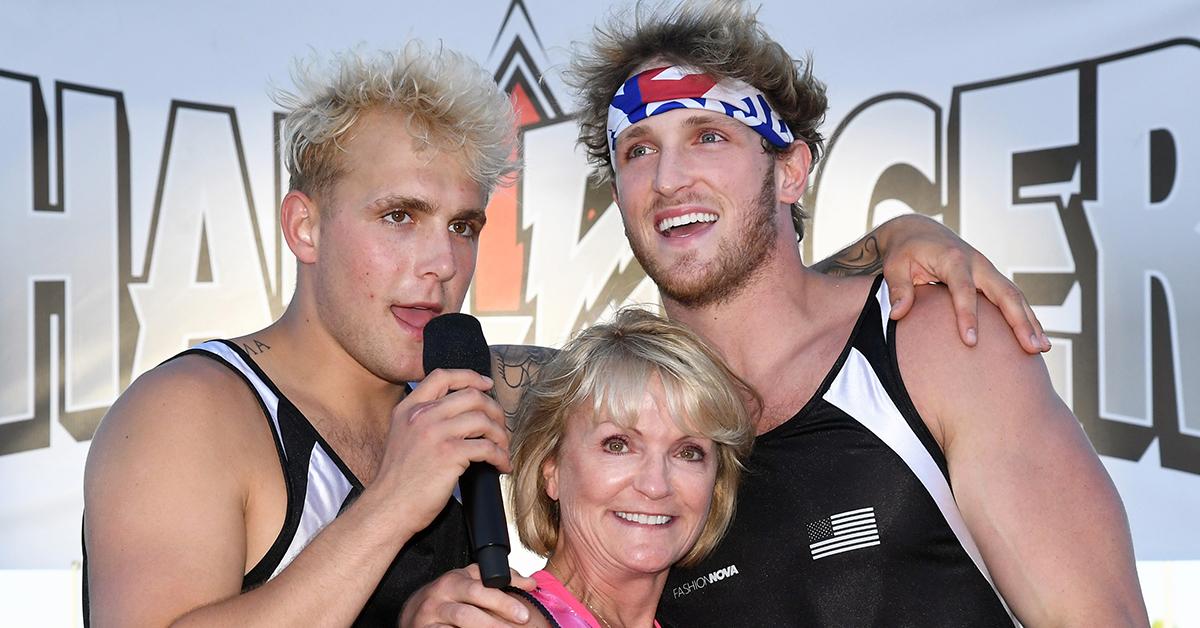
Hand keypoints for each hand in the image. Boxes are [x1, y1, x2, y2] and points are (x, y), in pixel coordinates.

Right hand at [371, 368, 511, 533]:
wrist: (387, 507)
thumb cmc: (397, 480)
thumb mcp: (402, 436)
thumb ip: (423, 419)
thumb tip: (459, 414)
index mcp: (408, 408)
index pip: (442, 376)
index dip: (470, 376)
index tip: (486, 385)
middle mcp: (421, 416)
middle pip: (472, 395)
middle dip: (494, 409)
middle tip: (500, 426)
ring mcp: (435, 433)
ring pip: (483, 419)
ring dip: (500, 435)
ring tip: (502, 449)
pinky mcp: (449, 454)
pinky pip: (487, 447)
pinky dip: (500, 456)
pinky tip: (500, 465)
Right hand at [400, 564, 535, 627]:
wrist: (412, 613)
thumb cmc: (448, 596)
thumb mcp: (470, 581)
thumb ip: (500, 579)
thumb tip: (531, 583)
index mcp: (455, 580)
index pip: (483, 587)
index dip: (505, 601)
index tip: (524, 614)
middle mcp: (441, 596)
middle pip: (471, 606)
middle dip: (498, 614)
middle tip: (521, 623)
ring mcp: (431, 616)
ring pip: (461, 621)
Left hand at [880, 215, 1050, 353]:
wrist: (918, 231)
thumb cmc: (905, 251)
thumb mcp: (895, 266)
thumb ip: (898, 289)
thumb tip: (897, 315)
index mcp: (952, 259)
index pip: (963, 290)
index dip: (968, 316)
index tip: (971, 342)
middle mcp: (976, 263)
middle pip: (1003, 292)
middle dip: (1019, 320)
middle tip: (1031, 348)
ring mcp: (987, 270)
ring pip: (1014, 296)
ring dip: (1030, 321)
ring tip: (1042, 349)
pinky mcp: (990, 278)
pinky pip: (1012, 298)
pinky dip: (1025, 317)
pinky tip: (1035, 339)